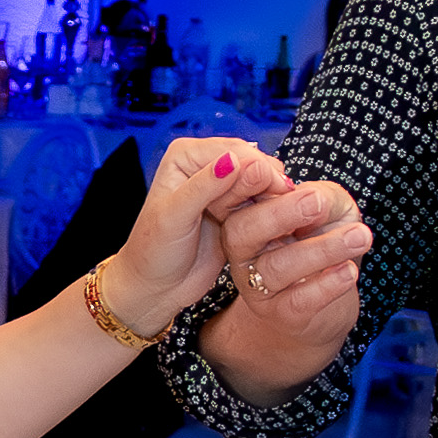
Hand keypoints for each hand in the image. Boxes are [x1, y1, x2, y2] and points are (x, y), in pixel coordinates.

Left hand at [90, 135, 265, 327]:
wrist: (156, 287)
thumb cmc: (154, 252)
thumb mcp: (175, 217)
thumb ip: (203, 186)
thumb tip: (233, 160)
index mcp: (185, 156)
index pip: (233, 151)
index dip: (258, 168)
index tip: (279, 189)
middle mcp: (205, 165)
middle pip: (252, 163)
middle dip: (267, 184)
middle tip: (283, 207)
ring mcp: (222, 187)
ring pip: (261, 183)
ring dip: (272, 199)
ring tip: (280, 218)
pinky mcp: (235, 209)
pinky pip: (262, 203)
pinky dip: (271, 211)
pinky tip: (277, 225)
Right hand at [189, 162, 372, 399]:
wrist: (325, 301)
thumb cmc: (321, 241)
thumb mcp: (328, 207)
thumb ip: (320, 195)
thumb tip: (315, 201)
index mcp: (245, 215)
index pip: (231, 195)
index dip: (241, 182)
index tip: (265, 169)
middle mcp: (242, 251)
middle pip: (241, 231)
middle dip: (277, 214)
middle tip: (316, 203)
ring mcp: (258, 285)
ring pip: (276, 267)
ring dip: (321, 250)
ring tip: (358, 236)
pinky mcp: (282, 314)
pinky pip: (299, 300)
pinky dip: (326, 285)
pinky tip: (349, 270)